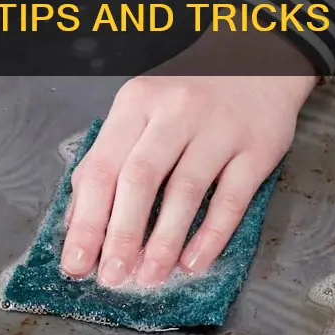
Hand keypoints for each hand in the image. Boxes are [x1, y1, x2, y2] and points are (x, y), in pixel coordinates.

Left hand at [61, 30, 318, 287]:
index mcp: (136, 102)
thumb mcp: (142, 108)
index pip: (102, 166)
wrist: (259, 57)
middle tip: (111, 277)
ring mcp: (219, 129)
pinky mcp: (257, 148)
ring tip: (148, 277)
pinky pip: (231, 198)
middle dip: (121, 234)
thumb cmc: (189, 92)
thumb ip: (108, 156)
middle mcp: (175, 112)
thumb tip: (76, 219)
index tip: (75, 262)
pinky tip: (193, 262)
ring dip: (164, 242)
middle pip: (139, 178)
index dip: (87, 219)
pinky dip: (211, 234)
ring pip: (185, 191)